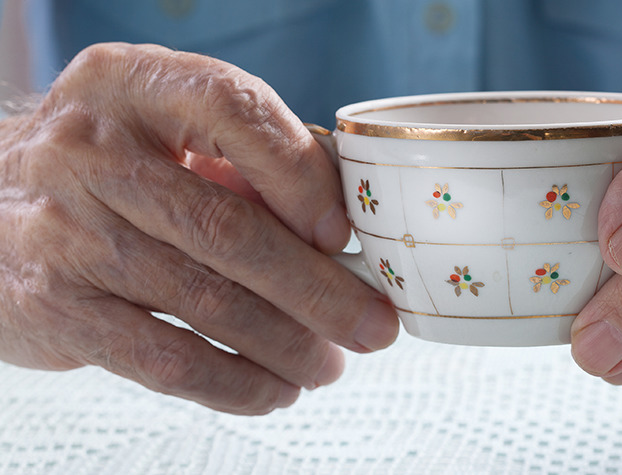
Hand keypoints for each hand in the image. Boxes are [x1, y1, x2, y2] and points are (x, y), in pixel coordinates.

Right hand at [0, 43, 397, 413]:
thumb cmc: (105, 167)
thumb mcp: (162, 130)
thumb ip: (244, 159)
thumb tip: (340, 222)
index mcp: (130, 85)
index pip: (232, 110)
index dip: (300, 175)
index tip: (341, 232)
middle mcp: (90, 152)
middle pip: (227, 227)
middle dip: (317, 289)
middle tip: (372, 325)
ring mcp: (65, 232)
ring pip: (204, 301)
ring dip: (286, 344)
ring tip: (329, 364)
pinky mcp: (55, 307)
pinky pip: (163, 358)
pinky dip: (233, 383)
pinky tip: (273, 388)